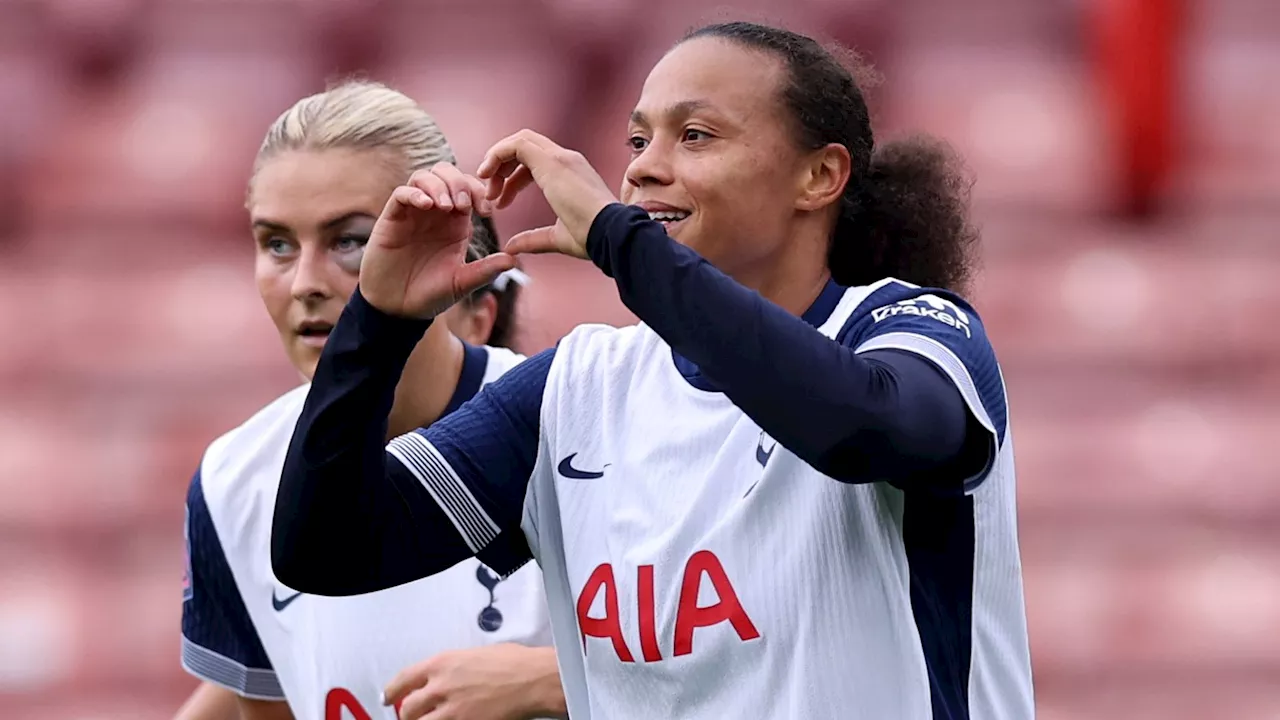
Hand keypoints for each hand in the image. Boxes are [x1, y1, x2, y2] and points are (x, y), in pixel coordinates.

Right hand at [361, 163, 515, 318]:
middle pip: (446, 173)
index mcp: (456, 222)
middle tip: (464, 205)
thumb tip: (513, 260)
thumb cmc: (431, 293)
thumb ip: (486, 270)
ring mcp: (412, 213)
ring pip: (424, 177)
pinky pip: (401, 193)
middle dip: (459, 182)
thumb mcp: (462, 282)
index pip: (469, 188)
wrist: (399, 308)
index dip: (480, 191)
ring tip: (446, 206)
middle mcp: (435, 212)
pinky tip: (426, 206)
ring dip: (438, 185)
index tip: (486, 211)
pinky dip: (414, 193)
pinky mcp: (392, 219)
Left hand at [384, 644, 565, 719]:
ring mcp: (451, 710)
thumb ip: (452, 667)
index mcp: (442, 663)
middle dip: (407, 715)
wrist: (533, 679)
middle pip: (408, 708)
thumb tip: (442, 676)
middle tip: (410, 716)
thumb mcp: (474, 654)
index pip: (403, 679)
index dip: (391, 691)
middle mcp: (441, 686)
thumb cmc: (513, 663)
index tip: (388, 697)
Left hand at [476, 129, 617, 259]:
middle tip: (491, 193)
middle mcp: (567, 160)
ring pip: (521, 141)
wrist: (612, 235)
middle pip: (526, 146)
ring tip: (488, 188)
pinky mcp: (554, 162)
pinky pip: (517, 145)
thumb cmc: (594, 238)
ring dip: (497, 161)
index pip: (535, 161)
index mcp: (571, 174)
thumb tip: (512, 247)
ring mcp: (561, 158)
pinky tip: (488, 175)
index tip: (502, 200)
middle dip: (502, 166)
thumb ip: (533, 239)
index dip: (513, 178)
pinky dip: (498, 155)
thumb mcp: (557, 238)